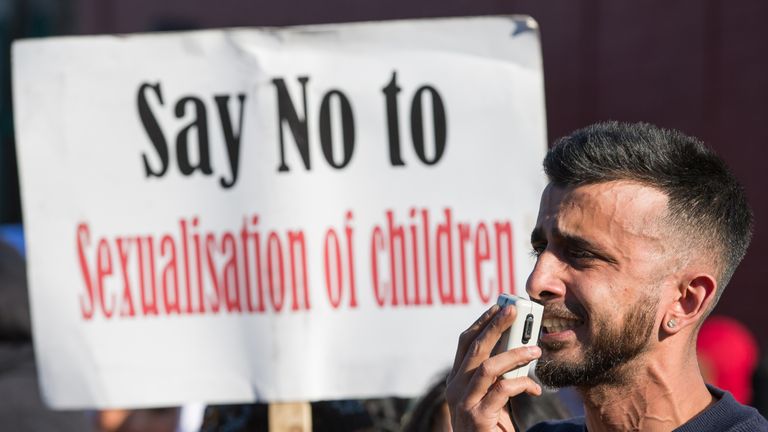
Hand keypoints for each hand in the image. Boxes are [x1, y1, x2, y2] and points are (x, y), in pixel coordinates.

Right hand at [446, 304, 542, 431]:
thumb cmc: (490, 427)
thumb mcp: (490, 396)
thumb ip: (497, 376)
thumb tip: (518, 347)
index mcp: (456, 380)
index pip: (464, 343)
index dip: (481, 323)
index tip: (499, 307)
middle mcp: (455, 389)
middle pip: (474, 348)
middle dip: (495, 326)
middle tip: (515, 310)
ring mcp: (464, 404)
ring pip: (487, 368)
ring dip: (514, 354)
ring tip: (535, 350)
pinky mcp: (478, 418)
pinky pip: (501, 391)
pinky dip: (520, 384)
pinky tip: (534, 387)